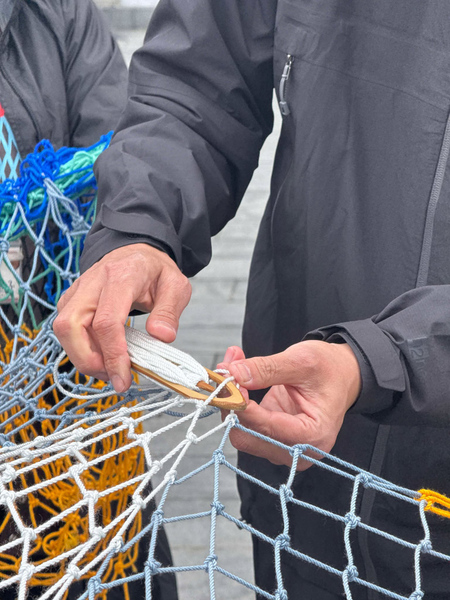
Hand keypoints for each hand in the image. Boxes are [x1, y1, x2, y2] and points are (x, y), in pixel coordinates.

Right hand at [53, 244, 190, 392]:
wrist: (137, 252)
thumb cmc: (156, 271)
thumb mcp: (176, 287)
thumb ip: (169, 312)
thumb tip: (161, 337)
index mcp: (122, 276)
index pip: (107, 321)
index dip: (113, 354)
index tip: (124, 377)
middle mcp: (92, 281)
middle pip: (71, 326)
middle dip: (87, 360)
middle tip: (112, 377)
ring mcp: (77, 290)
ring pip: (63, 330)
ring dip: (82, 357)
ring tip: (110, 369)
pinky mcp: (70, 300)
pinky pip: (65, 329)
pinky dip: (80, 348)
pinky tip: (102, 356)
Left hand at [218, 341, 360, 469]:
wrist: (341, 375)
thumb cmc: (329, 370)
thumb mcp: (302, 361)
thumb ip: (267, 369)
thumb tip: (234, 373)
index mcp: (313, 435)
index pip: (266, 429)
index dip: (242, 406)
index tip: (229, 379)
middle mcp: (298, 450)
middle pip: (247, 437)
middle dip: (232, 403)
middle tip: (227, 369)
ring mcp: (282, 447)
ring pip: (241, 432)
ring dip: (231, 401)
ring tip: (233, 366)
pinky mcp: (271, 438)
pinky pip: (244, 426)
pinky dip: (237, 403)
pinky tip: (239, 378)